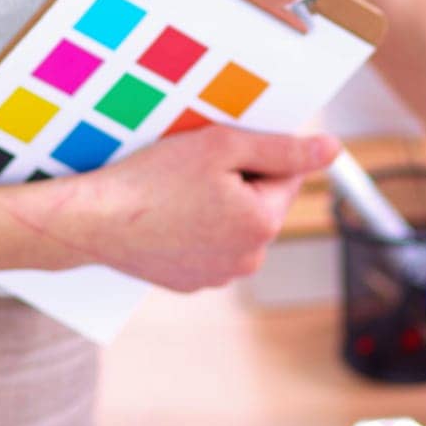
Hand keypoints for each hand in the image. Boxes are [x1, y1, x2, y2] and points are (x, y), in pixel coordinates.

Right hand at [2, 126, 341, 292]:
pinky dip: (196, 225)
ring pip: (235, 224)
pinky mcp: (189, 282)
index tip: (225, 143)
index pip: (285, 174)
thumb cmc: (154, 179)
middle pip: (261, 201)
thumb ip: (283, 148)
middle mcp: (247, 260)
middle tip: (197, 163)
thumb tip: (332, 149)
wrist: (94, 220)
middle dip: (239, 178)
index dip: (258, 151)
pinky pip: (208, 244)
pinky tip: (168, 210)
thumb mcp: (222, 146)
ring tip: (178, 187)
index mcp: (262, 226)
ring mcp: (217, 276)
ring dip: (219, 202)